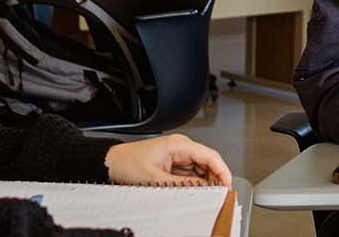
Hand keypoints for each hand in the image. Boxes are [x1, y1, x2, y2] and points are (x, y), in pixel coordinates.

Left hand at [105, 134, 231, 186]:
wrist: (111, 163)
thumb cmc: (127, 164)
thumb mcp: (157, 179)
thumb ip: (183, 184)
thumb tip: (203, 187)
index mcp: (178, 144)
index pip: (210, 155)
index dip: (222, 170)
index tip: (228, 183)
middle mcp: (180, 146)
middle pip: (208, 161)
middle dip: (215, 177)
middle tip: (220, 192)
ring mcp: (177, 154)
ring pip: (200, 167)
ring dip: (206, 180)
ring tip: (209, 193)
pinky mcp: (173, 161)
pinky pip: (191, 171)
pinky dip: (196, 181)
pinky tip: (197, 189)